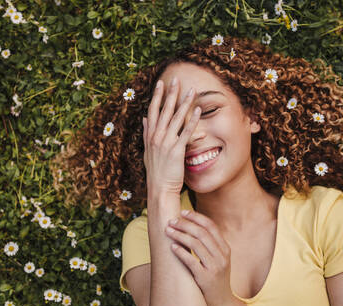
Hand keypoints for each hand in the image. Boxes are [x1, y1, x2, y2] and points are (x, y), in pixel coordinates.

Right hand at [142, 78, 201, 194]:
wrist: (160, 189)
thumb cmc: (156, 172)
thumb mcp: (148, 151)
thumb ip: (146, 133)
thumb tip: (144, 119)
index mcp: (150, 136)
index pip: (152, 111)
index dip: (156, 96)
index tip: (160, 83)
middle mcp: (156, 137)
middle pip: (164, 111)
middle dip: (170, 94)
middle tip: (175, 79)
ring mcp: (166, 143)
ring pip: (176, 118)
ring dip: (184, 103)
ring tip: (191, 90)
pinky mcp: (176, 150)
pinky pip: (186, 132)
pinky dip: (192, 120)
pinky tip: (198, 110)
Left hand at [165, 210, 234, 305]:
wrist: (223, 302)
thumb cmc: (216, 278)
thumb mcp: (219, 259)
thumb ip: (211, 245)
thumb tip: (193, 226)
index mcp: (225, 248)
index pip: (211, 226)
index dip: (196, 217)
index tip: (183, 212)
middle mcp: (222, 256)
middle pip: (202, 232)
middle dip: (185, 224)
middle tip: (172, 220)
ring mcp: (215, 267)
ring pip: (196, 244)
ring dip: (180, 235)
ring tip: (168, 231)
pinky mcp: (205, 278)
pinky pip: (191, 261)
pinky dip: (180, 252)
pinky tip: (172, 247)